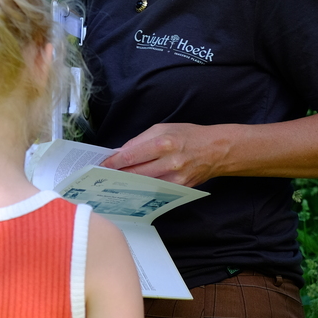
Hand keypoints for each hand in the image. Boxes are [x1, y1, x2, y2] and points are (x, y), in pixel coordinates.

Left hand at [100, 123, 224, 187]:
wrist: (216, 150)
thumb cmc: (188, 136)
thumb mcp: (162, 129)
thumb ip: (140, 140)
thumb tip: (121, 152)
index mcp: (164, 143)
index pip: (131, 156)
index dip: (113, 162)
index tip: (101, 165)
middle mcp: (170, 163)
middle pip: (135, 172)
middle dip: (117, 173)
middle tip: (103, 174)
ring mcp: (175, 179)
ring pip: (143, 183)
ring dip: (128, 182)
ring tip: (115, 179)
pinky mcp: (180, 188)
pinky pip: (156, 189)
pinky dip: (143, 186)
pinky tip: (134, 185)